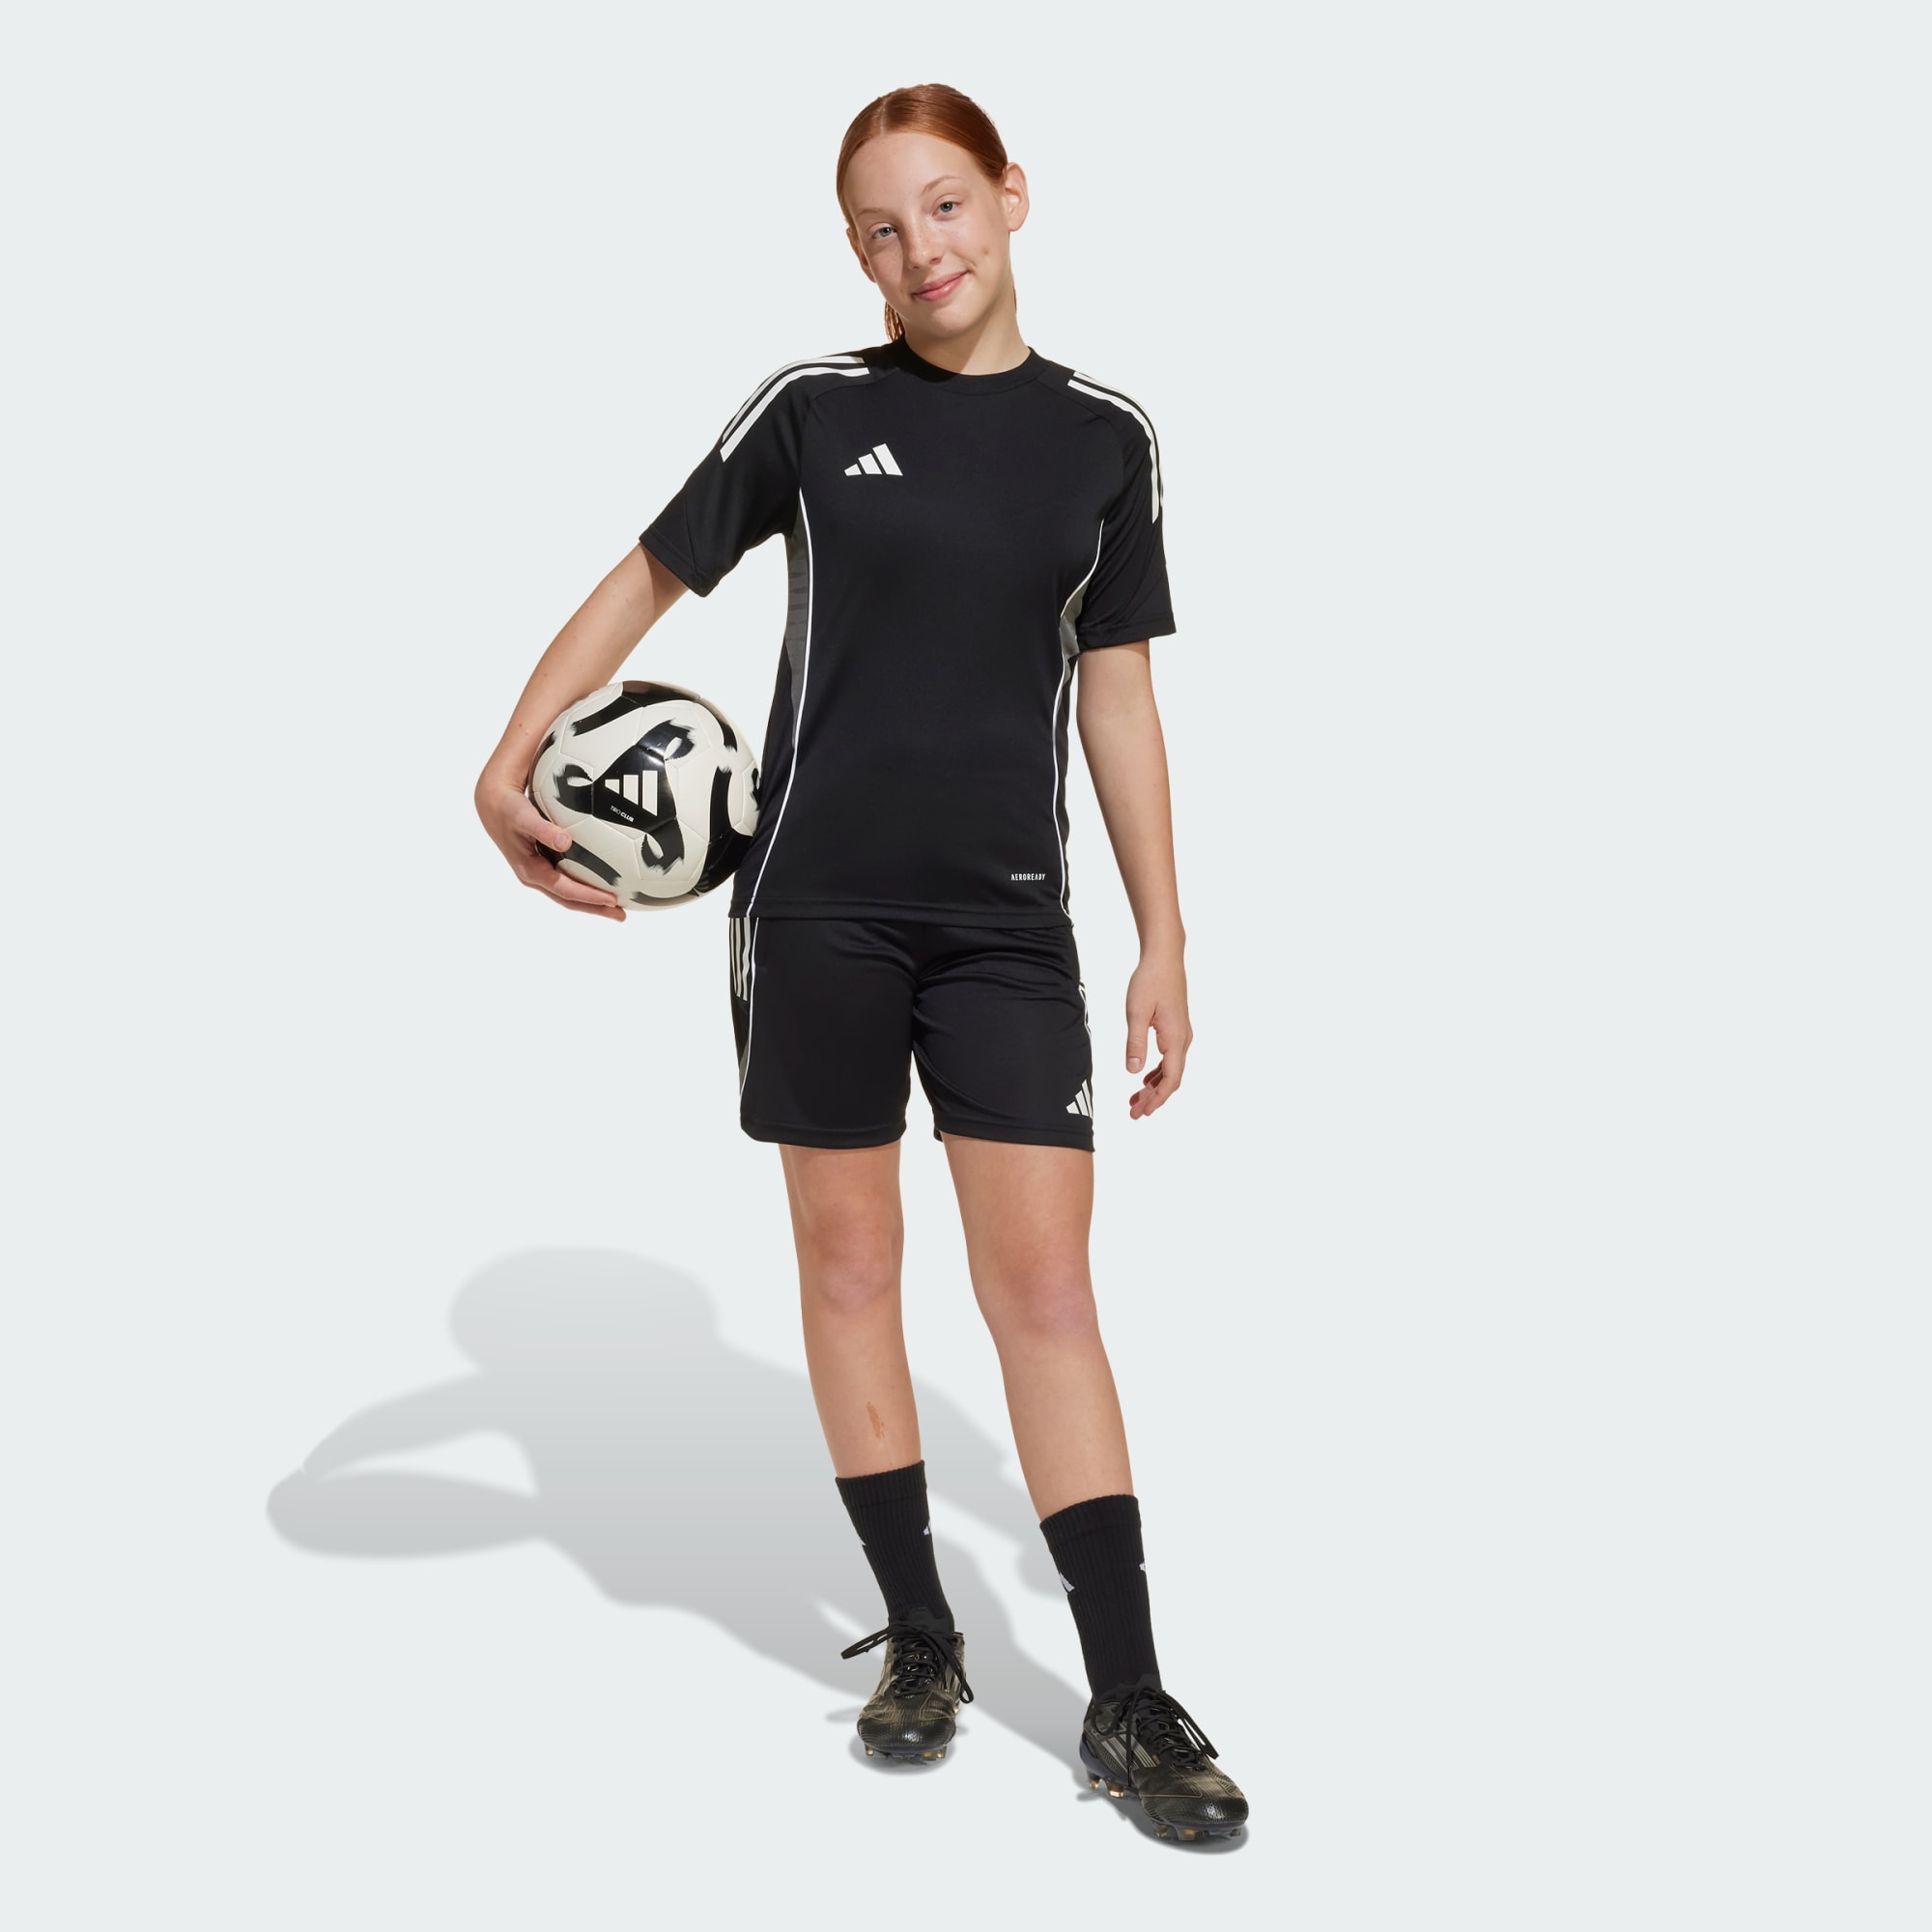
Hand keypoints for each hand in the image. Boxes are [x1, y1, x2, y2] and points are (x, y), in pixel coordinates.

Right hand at [474, 774, 626, 920]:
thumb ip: (543, 829)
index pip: (565, 890)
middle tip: (622, 915)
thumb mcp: (522, 816)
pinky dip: (586, 885)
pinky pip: (568, 880)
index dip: (589, 896)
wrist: (493, 806)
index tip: (612, 900)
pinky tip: (605, 881)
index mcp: (531, 871)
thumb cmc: (509, 810)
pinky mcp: (544, 866)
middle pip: (569, 899)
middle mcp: (536, 877)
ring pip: (569, 893)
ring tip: (618, 907)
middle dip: (596, 909)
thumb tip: (566, 842)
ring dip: (593, 901)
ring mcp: (540, 874)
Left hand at [1124, 951, 1189, 1118]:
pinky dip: (1157, 1072)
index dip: (1158, 1098)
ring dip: (1154, 1086)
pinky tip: (1144, 1078)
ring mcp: (1181, 1033)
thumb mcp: (1136, 1013)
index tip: (1143, 1112)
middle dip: (1154, 1098)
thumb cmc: (1150, 981)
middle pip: (1172, 1078)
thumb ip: (1135, 1043)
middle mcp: (1183, 1039)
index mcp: (1175, 1038)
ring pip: (1171, 1069)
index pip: (1171, 1078)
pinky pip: (1170, 1058)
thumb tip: (1133, 1072)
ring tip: (1135, 1101)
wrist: (1164, 957)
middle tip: (1134, 1113)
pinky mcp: (1176, 1027)